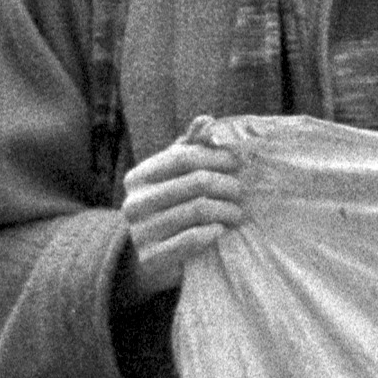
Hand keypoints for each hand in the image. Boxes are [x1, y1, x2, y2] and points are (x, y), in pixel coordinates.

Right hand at [119, 133, 248, 291]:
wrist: (152, 257)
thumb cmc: (170, 207)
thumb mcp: (176, 176)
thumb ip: (191, 148)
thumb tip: (206, 120)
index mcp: (138, 176)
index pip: (184, 157)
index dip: (217, 157)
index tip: (239, 163)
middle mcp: (133, 203)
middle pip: (196, 182)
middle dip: (228, 185)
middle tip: (244, 191)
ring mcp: (140, 232)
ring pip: (198, 210)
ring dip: (227, 210)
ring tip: (239, 213)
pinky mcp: (151, 258)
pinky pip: (191, 239)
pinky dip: (212, 232)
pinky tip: (221, 230)